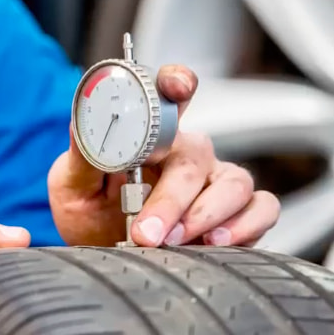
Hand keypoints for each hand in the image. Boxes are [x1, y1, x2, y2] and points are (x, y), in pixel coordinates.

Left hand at [47, 65, 279, 246]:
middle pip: (196, 158)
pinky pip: (262, 210)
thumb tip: (83, 123)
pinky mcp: (235, 215)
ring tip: (175, 241)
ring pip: (235, 184)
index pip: (169, 96)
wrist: (95, 249)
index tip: (176, 89)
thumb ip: (83, 155)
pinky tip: (213, 243)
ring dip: (206, 215)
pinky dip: (246, 227)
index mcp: (149, 135)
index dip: (177, 84)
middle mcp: (186, 153)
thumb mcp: (71, 183)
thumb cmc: (85, 210)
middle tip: (145, 233)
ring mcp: (214, 182)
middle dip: (172, 199)